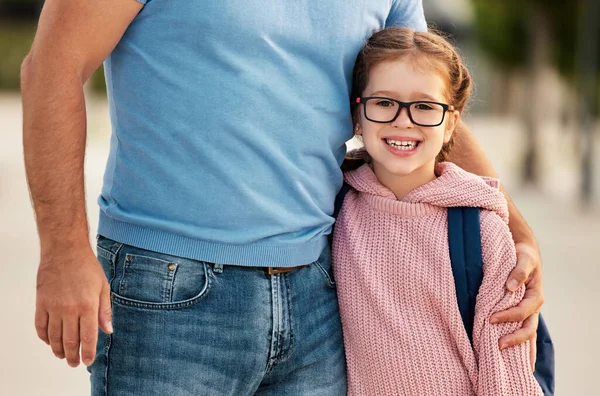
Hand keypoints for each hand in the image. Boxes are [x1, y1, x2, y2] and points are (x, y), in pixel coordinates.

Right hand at [35, 246, 112, 366]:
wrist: (65, 251)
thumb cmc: (87, 267)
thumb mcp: (103, 287)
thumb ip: (105, 310)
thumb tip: (108, 330)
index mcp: (88, 306)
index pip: (88, 337)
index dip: (88, 352)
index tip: (88, 361)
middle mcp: (70, 309)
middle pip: (70, 341)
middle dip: (73, 356)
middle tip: (74, 363)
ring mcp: (54, 307)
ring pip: (54, 337)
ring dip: (58, 350)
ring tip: (62, 356)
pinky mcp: (41, 303)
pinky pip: (41, 326)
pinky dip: (44, 337)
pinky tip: (49, 341)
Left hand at [490, 242, 542, 368]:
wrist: (522, 252)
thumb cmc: (522, 255)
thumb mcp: (524, 258)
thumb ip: (518, 271)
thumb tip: (510, 287)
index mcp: (535, 296)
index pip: (522, 311)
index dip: (508, 316)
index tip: (491, 318)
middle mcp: (532, 307)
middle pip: (528, 328)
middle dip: (515, 339)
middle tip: (498, 345)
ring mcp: (527, 311)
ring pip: (527, 333)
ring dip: (520, 347)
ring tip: (511, 362)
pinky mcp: (518, 311)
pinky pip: (519, 329)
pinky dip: (519, 343)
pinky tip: (512, 357)